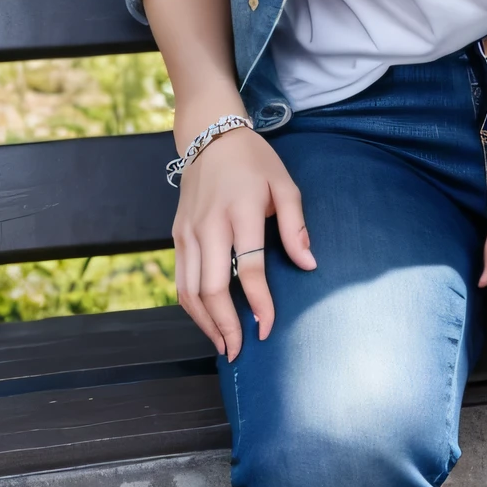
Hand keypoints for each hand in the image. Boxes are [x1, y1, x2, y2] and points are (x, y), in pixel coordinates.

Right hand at [172, 126, 315, 360]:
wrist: (209, 135)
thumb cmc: (254, 162)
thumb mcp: (284, 184)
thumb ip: (296, 226)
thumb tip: (309, 264)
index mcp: (240, 211)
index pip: (249, 268)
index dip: (259, 303)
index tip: (269, 327)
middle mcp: (209, 225)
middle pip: (212, 288)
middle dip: (225, 325)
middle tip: (238, 351)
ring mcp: (188, 232)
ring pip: (190, 290)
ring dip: (205, 323)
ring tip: (223, 344)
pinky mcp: (177, 235)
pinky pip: (181, 280)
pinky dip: (191, 306)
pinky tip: (207, 321)